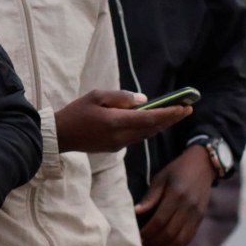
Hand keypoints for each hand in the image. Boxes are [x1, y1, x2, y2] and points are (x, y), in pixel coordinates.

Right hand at [54, 90, 192, 154]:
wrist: (59, 136)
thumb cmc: (75, 112)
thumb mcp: (96, 96)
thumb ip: (121, 97)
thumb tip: (145, 100)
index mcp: (116, 122)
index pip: (151, 118)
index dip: (170, 113)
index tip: (185, 106)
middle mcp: (121, 136)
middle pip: (153, 128)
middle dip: (171, 119)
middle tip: (187, 109)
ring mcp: (119, 145)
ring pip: (146, 134)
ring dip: (161, 125)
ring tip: (174, 114)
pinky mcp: (115, 148)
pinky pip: (137, 138)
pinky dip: (148, 129)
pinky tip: (152, 122)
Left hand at [136, 147, 215, 245]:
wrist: (204, 165)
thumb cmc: (177, 170)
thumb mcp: (160, 178)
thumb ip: (150, 196)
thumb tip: (135, 212)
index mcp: (176, 195)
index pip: (159, 221)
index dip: (148, 232)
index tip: (138, 237)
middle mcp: (188, 207)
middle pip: (170, 232)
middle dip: (155, 242)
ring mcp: (197, 214)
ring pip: (181, 238)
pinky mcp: (201, 218)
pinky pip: (190, 237)